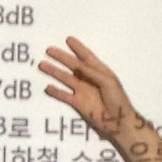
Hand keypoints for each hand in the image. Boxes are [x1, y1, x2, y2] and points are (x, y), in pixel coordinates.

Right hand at [37, 38, 161, 161]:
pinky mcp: (77, 103)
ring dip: (54, 72)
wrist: (118, 121)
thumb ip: (92, 73)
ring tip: (42, 65)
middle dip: (61, 57)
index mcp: (99, 71)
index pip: (87, 56)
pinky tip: (47, 87)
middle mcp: (88, 79)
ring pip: (65, 78)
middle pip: (72, 65)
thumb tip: (77, 65)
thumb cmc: (117, 98)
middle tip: (49, 50)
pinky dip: (56, 92)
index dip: (78, 48)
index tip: (68, 40)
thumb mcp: (108, 81)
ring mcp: (82, 91)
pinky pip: (64, 96)